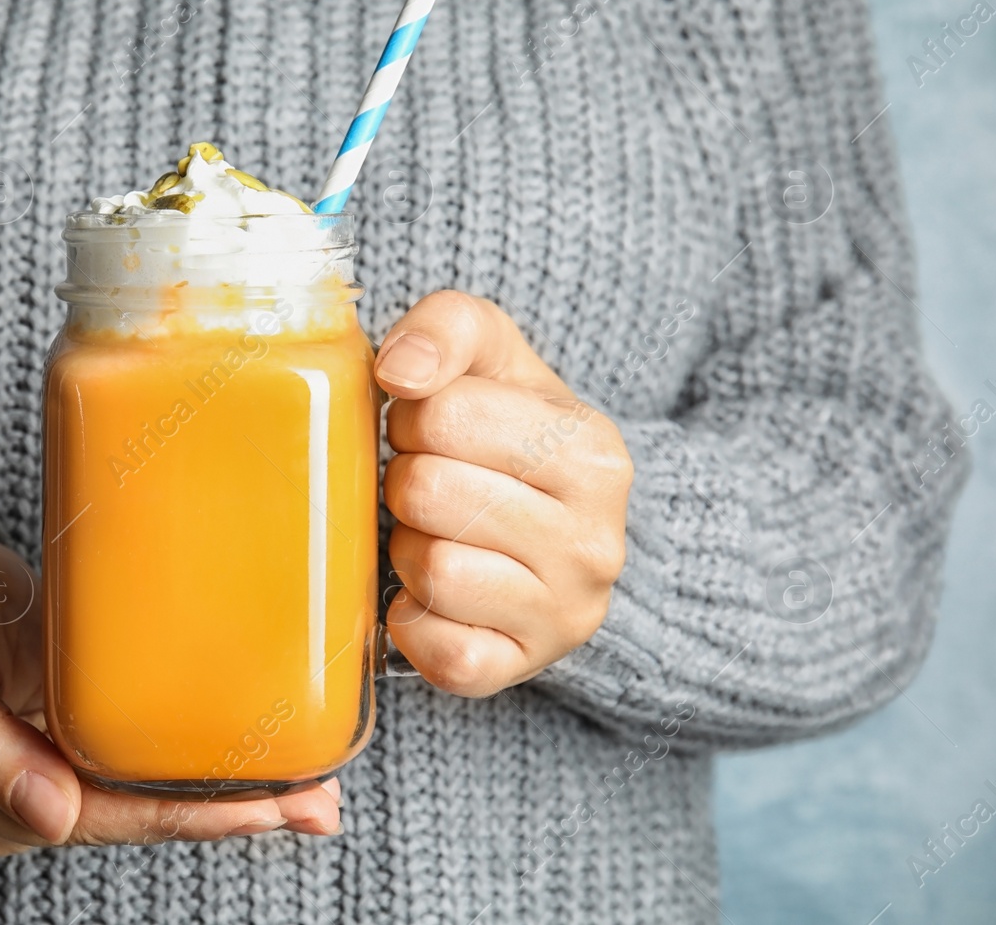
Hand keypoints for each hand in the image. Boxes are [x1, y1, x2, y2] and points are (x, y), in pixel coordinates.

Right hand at [0, 508, 341, 856]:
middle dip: (227, 814)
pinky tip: (241, 743)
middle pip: (130, 816)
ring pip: (135, 791)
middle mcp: (9, 789)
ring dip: (219, 791)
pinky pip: (125, 750)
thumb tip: (53, 818)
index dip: (184, 816)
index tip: (266, 810)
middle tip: (319, 803)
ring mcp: (31, 758)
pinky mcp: (48, 720)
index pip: (96, 819)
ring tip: (306, 785)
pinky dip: (185, 751)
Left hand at [375, 291, 632, 697]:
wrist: (559, 531)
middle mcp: (596, 541)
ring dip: (408, 548)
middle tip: (428, 483)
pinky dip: (412, 620)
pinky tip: (429, 595)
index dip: (413, 415)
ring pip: (431, 570)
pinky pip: (435, 651)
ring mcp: (564, 615)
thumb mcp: (493, 357)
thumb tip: (399, 370)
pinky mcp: (519, 668)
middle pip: (428, 491)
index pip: (443, 414)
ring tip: (436, 533)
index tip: (435, 428)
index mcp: (594, 453)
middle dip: (406, 480)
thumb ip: (447, 327)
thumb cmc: (507, 433)